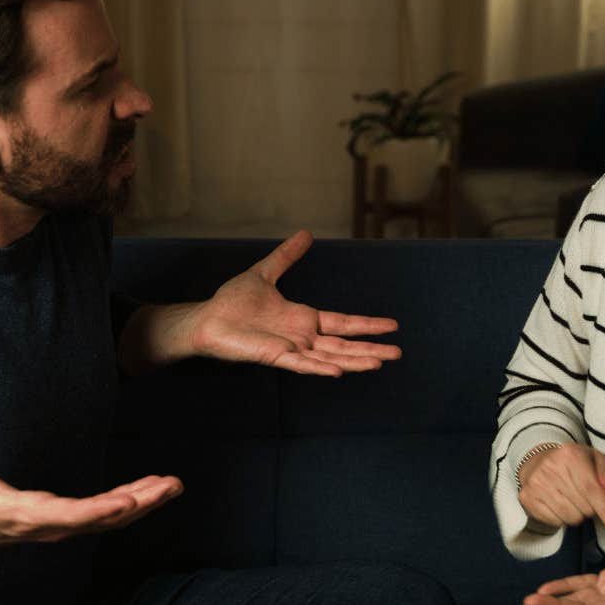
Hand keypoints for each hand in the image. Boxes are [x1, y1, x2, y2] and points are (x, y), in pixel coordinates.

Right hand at [0, 397, 181, 551]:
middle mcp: (50, 526)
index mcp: (26, 515)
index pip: (69, 516)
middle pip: (102, 520)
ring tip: (173, 485)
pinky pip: (106, 516)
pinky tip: (151, 489)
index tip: (128, 502)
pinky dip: (132, 503)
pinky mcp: (66, 524)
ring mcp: (61, 528)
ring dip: (143, 502)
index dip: (100, 510)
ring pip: (110, 520)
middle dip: (139, 503)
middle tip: (170, 486)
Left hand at [185, 230, 401, 376]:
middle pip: (344, 344)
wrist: (206, 319)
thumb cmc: (231, 302)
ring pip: (329, 357)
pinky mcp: (274, 357)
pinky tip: (338, 371)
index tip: (391, 325)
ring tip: (379, 363)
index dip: (367, 324)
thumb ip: (286, 256)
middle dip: (371, 348)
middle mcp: (302, 337)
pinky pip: (301, 364)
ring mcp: (290, 349)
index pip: (342, 323)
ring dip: (354, 361)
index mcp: (303, 319)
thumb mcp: (264, 274)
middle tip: (398, 352)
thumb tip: (305, 233)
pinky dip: (319, 368)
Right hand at [517, 444, 604, 539]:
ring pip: (571, 518)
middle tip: (584, 495)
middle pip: (585, 508)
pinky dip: (561, 517)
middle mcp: (551, 468)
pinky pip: (556, 522)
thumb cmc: (572, 463)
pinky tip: (557, 502)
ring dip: (577, 513)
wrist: (538, 460)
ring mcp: (537, 484)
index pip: (592, 490)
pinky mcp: (527, 498)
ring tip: (571, 498)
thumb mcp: (595, 459)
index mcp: (571, 455)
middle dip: (591, 507)